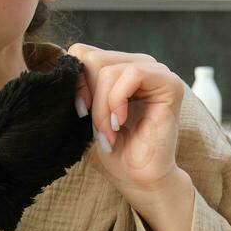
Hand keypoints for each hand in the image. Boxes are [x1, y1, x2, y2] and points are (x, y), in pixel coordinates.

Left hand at [67, 43, 187, 196]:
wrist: (137, 178)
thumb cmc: (112, 148)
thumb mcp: (85, 113)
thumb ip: (76, 86)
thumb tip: (60, 63)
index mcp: (118, 67)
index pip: (83, 52)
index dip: (74, 81)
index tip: (79, 112)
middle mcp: (137, 64)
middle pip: (93, 58)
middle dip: (89, 97)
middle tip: (96, 130)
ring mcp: (156, 71)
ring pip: (109, 69)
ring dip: (102, 107)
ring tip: (108, 133)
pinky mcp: (170, 83)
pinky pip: (133, 74)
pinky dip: (118, 101)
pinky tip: (120, 123)